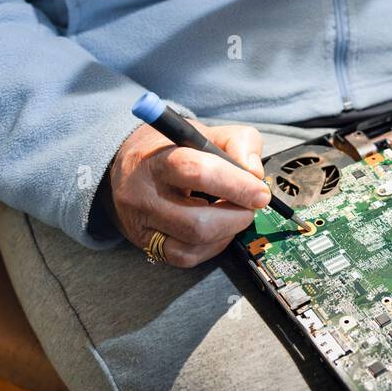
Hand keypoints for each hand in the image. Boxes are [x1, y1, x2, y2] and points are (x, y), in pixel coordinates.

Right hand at [105, 121, 268, 267]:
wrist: (131, 165)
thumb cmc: (174, 149)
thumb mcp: (207, 133)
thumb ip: (239, 142)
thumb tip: (255, 174)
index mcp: (158, 158)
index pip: (198, 173)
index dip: (236, 186)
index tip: (260, 193)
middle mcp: (143, 194)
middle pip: (198, 222)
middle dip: (236, 217)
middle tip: (250, 205)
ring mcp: (142, 224)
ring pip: (194, 243)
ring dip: (227, 232)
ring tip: (233, 214)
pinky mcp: (146, 244)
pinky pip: (185, 257)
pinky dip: (211, 246)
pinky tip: (218, 230)